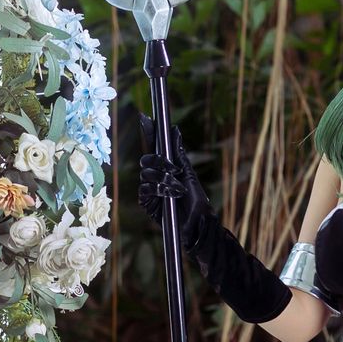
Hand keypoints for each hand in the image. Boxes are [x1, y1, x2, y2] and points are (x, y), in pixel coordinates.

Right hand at [137, 112, 209, 242]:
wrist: (197, 223)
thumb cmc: (196, 200)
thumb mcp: (189, 174)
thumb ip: (178, 154)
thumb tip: (175, 130)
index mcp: (166, 168)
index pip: (154, 147)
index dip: (149, 133)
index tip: (146, 118)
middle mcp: (155, 177)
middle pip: (146, 160)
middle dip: (159, 162)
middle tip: (174, 169)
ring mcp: (150, 190)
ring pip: (146, 174)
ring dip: (164, 179)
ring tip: (178, 187)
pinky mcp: (147, 203)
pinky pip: (145, 190)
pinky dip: (159, 190)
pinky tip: (170, 195)